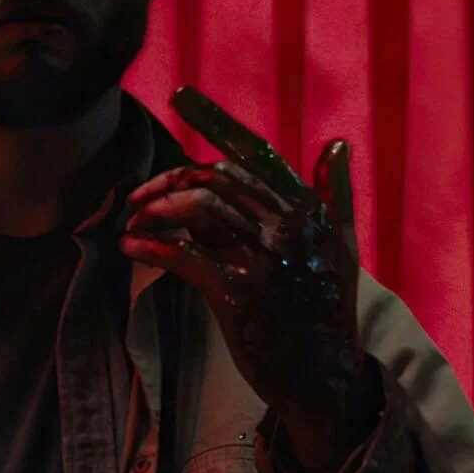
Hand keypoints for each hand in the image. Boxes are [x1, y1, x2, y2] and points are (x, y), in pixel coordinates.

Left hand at [119, 87, 374, 469]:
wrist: (325, 378)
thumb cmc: (328, 312)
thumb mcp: (343, 248)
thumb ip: (336, 194)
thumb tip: (336, 144)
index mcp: (308, 209)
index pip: (254, 153)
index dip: (215, 120)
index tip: (178, 94)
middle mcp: (287, 225)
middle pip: (213, 179)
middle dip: (166, 180)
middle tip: (138, 196)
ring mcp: (262, 257)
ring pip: (196, 208)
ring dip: (154, 210)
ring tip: (133, 222)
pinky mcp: (237, 292)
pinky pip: (184, 255)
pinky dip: (150, 246)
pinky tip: (130, 246)